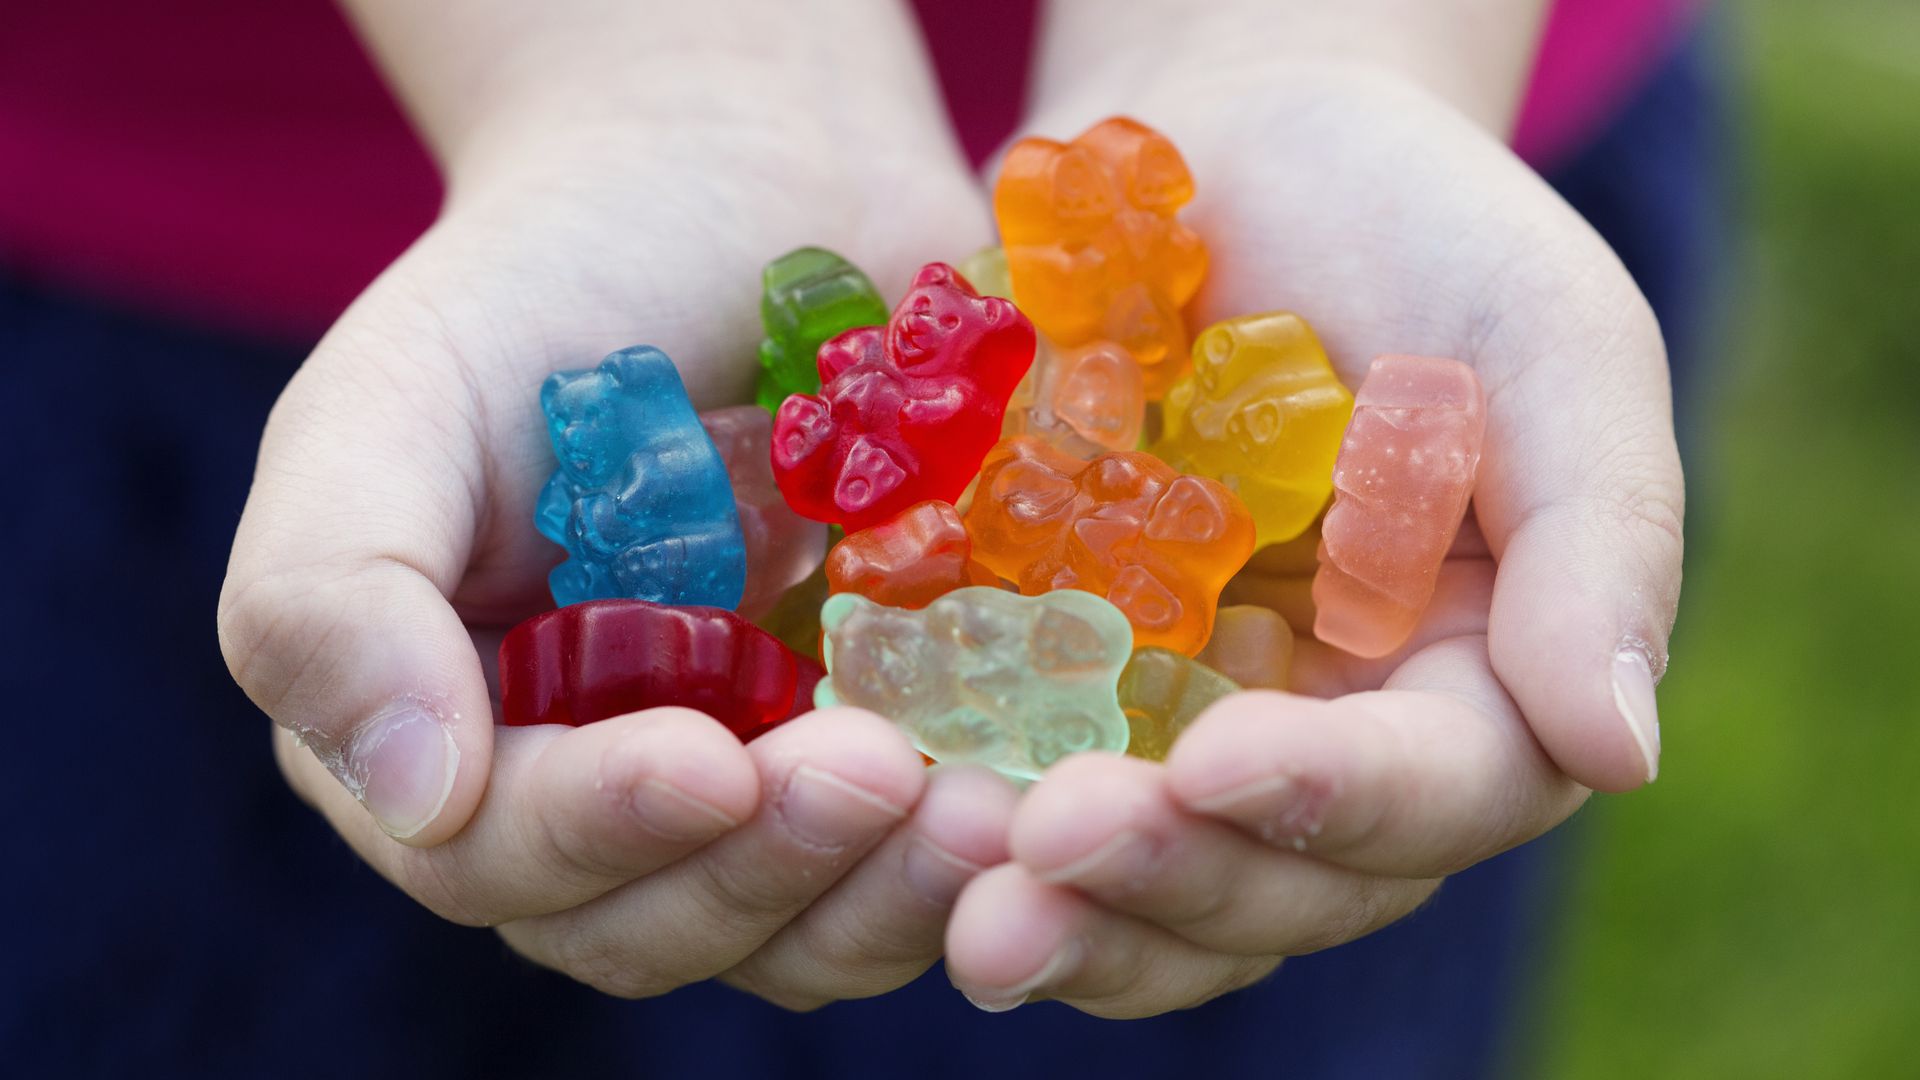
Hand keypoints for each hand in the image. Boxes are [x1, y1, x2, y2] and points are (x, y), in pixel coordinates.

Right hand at [218, 6, 1023, 1006]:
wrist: (745, 183)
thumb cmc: (552, 279)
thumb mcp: (395, 396)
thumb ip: (333, 592)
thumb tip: (412, 799)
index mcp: (447, 730)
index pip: (497, 857)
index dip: (600, 836)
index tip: (715, 765)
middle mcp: (591, 788)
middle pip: (656, 923)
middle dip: (764, 872)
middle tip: (881, 778)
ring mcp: (747, 776)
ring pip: (797, 926)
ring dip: (885, 894)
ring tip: (983, 816)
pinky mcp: (880, 743)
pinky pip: (914, 854)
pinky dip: (967, 847)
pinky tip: (1038, 784)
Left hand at [946, 63, 1682, 1015]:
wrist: (1231, 160)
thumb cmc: (1411, 223)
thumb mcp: (1542, 335)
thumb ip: (1598, 532)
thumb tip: (1618, 753)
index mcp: (1481, 680)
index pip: (1438, 792)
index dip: (1335, 803)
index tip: (1214, 767)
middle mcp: (1340, 743)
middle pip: (1284, 881)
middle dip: (1170, 881)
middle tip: (1042, 851)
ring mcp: (1198, 733)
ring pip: (1155, 887)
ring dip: (1064, 908)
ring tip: (956, 884)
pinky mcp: (1073, 696)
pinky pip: (1029, 795)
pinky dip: (971, 823)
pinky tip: (897, 805)